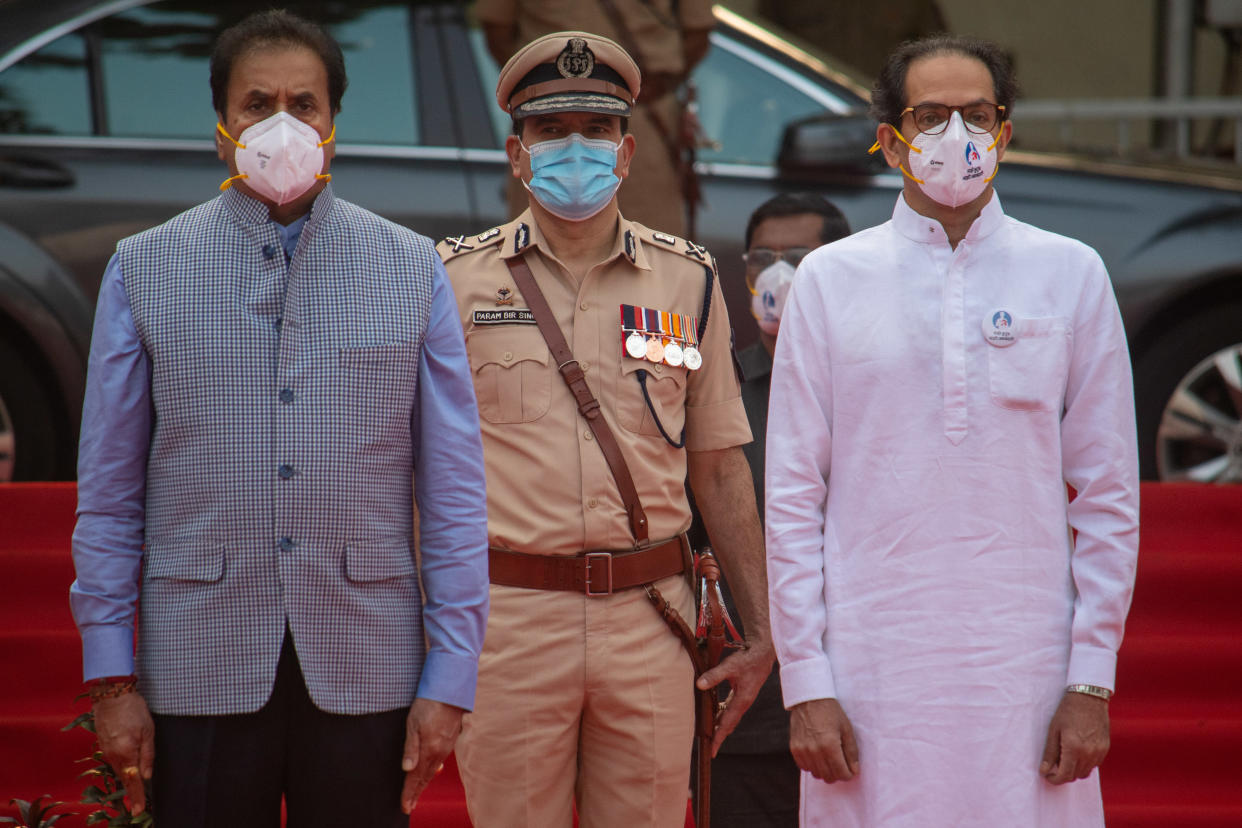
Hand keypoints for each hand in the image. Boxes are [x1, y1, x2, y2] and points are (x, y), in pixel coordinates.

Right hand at [93, 692, 154, 814]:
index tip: (139, 810)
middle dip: (131, 793)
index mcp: (127, 753)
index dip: (136, 797)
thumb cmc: (133, 710)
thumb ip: (148, 754)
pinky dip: (121, 768)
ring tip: (134, 794)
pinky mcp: (103, 744)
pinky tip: (126, 770)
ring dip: (126, 781)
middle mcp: (113, 755)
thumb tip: (146, 775)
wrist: (111, 695)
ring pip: (119, 769)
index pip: (133, 781)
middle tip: (137, 807)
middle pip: (124, 778)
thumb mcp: (148, 730)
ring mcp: (106, 750)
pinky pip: (114, 760)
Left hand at [400, 698, 464, 813]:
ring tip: (417, 792)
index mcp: (429, 749)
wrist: (450, 690)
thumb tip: (407, 769)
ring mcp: (446, 746)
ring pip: (433, 769)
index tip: (405, 806)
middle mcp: (439, 751)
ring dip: (424, 782)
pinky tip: (432, 771)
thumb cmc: (428, 704)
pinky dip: (432, 769)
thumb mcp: (413, 724)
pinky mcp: (450, 739)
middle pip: (425, 777)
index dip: (410, 792)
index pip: (416, 777)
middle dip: (416, 792)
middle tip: (409, 805)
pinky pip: (439, 760)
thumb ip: (411, 748)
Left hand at [695, 636, 775, 755]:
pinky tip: (715, 713)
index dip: (718, 738)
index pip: (727, 724)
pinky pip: (731, 708)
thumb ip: (714, 675)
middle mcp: (743, 703)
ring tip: (709, 734)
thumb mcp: (730, 666)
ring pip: (730, 716)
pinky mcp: (742, 693)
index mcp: (742, 700)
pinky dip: (722, 714)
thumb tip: (699, 685)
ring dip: (720, 725)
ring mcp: (743, 699)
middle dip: (719, 736)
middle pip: (729, 724)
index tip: (712, 751)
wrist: (763, 652)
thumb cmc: (748, 658)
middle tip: (708, 748)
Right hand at [789, 698, 858, 782]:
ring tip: (829, 759)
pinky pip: (804, 767)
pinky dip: (813, 766)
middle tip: (841, 765)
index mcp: (830, 745)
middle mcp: (814, 750)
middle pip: (829, 777)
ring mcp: (802, 750)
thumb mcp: (846, 729)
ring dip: (825, 771)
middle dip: (838, 774)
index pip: (841, 773)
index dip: (848, 774)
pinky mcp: (794, 748)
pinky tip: (817, 756)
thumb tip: (854, 770)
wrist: (809, 699)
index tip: (850, 770)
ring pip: (816, 774)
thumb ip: (851, 752)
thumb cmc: (831, 712)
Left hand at [1039, 691, 1109, 783]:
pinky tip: (1077, 752)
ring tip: (1064, 758)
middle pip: (1075, 776)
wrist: (1089, 698)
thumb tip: (1044, 771)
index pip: (1065, 775)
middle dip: (1063, 775)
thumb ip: (1049, 753)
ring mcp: (1099, 752)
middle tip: (1053, 767)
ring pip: (1086, 772)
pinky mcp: (1105, 748)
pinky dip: (1085, 764)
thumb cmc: (1067, 711)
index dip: (1055, 780)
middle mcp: (1089, 753)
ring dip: (1074, 770)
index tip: (1048, 776)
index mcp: (1074, 748)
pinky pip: (1094, 764)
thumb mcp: (1053, 730)